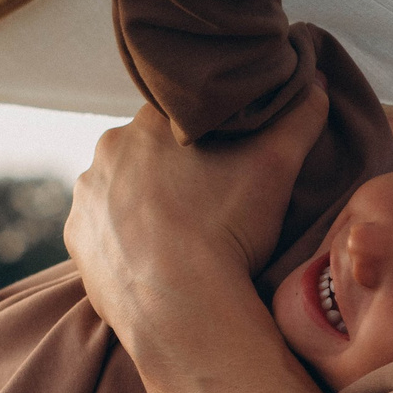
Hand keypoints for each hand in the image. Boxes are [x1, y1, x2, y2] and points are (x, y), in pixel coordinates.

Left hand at [65, 103, 341, 392]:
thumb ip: (299, 117)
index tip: (226, 160)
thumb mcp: (277, 166)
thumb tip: (315, 83)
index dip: (208, 135)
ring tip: (182, 234)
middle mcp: (107, 151)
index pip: (182, 114)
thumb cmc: (230, 230)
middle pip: (147, 152)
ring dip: (144, 205)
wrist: (182, 309)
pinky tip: (152, 257)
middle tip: (208, 203)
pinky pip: (101, 230)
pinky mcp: (76, 241)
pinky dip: (123, 239)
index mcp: (151, 121)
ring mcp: (86, 198)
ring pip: (121, 191)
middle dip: (173, 171)